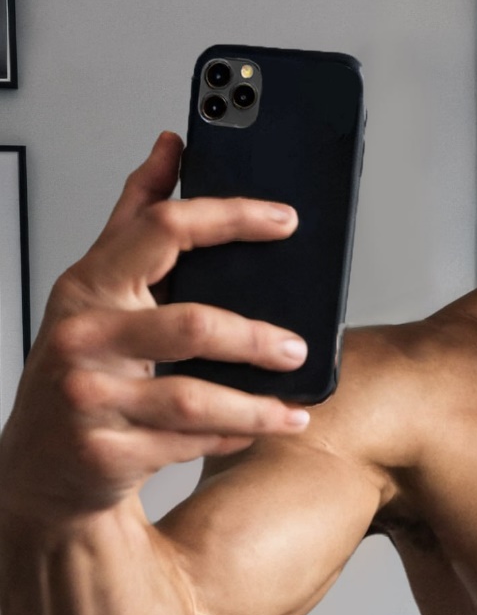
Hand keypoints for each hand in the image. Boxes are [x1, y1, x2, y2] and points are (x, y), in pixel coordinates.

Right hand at [0, 132, 312, 516]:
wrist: (42, 468)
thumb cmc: (81, 370)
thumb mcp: (98, 289)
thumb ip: (136, 218)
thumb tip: (172, 145)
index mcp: (87, 286)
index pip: (162, 229)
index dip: (230, 217)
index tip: (284, 220)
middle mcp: (82, 337)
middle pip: (190, 325)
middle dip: (256, 339)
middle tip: (297, 348)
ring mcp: (90, 397)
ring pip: (194, 397)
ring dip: (255, 407)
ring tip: (290, 409)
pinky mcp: (105, 451)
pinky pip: (187, 442)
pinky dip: (227, 437)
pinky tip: (250, 431)